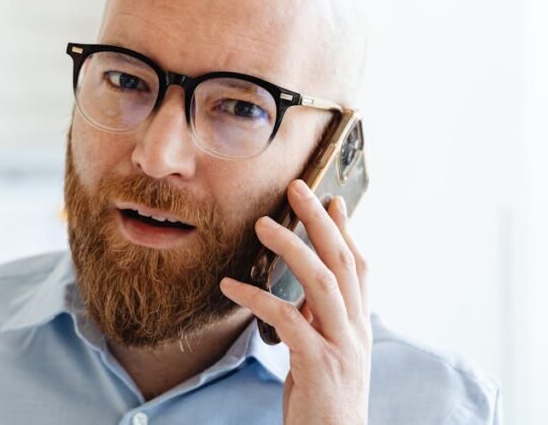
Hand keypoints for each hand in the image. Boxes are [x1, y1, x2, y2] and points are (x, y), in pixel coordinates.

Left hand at [219, 179, 370, 424]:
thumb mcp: (322, 354)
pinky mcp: (318, 364)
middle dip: (320, 221)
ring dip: (293, 248)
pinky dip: (258, 299)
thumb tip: (302, 295)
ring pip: (323, 282)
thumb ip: (317, 323)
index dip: (345, 231)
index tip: (331, 199)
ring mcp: (341, 346)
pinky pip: (288, 320)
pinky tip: (230, 287)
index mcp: (356, 325)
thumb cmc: (322, 402)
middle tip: (296, 188)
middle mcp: (355, 330)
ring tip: (262, 224)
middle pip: (343, 262)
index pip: (358, 266)